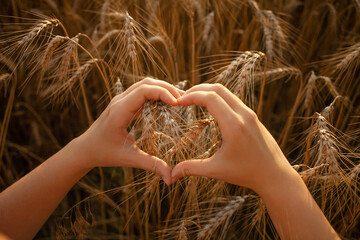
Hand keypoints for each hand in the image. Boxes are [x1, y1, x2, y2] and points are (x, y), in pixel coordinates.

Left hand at [75, 78, 181, 184]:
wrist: (86, 149)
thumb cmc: (104, 153)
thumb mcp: (128, 159)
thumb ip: (150, 165)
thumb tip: (170, 178)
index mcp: (119, 111)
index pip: (143, 91)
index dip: (162, 93)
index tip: (177, 104)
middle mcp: (120, 101)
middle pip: (146, 83)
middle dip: (166, 88)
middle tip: (184, 99)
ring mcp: (121, 100)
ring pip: (144, 84)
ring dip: (162, 88)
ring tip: (179, 99)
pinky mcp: (124, 102)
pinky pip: (142, 91)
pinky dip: (156, 92)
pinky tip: (167, 102)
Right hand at [171, 83, 295, 194]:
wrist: (274, 175)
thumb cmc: (246, 173)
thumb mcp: (216, 170)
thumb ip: (191, 168)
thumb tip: (171, 175)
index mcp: (233, 125)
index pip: (210, 98)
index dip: (191, 96)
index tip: (178, 102)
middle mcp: (243, 115)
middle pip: (218, 89)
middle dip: (197, 90)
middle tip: (183, 97)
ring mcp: (250, 114)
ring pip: (227, 92)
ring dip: (208, 92)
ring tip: (193, 100)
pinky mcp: (252, 116)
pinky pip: (233, 99)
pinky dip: (219, 98)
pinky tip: (210, 108)